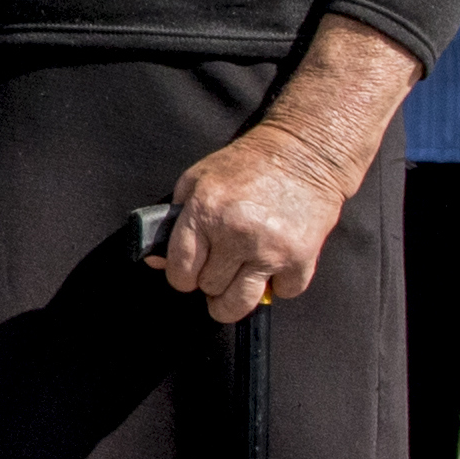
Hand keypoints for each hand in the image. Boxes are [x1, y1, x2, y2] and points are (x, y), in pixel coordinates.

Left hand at [157, 134, 358, 324]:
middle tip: (220, 265)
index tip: (188, 274)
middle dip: (210, 281)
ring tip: (237, 283)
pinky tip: (274, 263)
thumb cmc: (246, 167)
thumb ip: (173, 221)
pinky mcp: (300, 259)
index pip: (180, 270)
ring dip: (235, 299)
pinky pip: (282, 293)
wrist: (303, 154)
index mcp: (205, 212)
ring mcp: (270, 249)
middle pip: (209, 288)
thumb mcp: (196, 181)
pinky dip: (278, 284)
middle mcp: (236, 233)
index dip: (181, 277)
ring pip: (239, 304)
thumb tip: (156, 261)